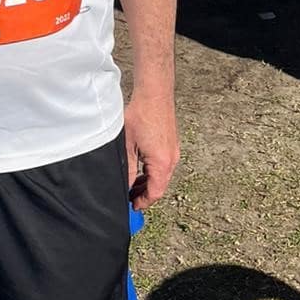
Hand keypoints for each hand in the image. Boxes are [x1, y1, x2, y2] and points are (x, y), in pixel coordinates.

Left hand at [124, 91, 178, 210]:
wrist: (155, 93)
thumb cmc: (141, 115)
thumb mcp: (128, 146)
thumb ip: (128, 170)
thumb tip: (125, 186)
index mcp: (162, 163)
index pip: (155, 193)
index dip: (143, 202)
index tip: (133, 206)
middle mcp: (171, 159)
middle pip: (160, 186)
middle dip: (144, 194)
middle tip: (130, 197)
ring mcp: (173, 151)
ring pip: (162, 175)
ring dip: (148, 182)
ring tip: (133, 183)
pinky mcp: (171, 143)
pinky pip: (164, 164)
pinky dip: (153, 171)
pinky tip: (140, 167)